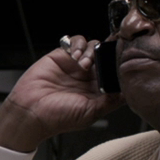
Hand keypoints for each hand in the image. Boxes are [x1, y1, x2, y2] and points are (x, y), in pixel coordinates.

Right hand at [0, 36, 126, 152]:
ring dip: (92, 51)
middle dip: (108, 54)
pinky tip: (74, 56)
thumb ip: (110, 102)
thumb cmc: (57, 117)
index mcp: (98, 90)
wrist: (30, 111)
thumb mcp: (89, 113)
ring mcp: (76, 65)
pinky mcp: (62, 55)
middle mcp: (89, 76)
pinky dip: (78, 44)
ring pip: (94, 46)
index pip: (115, 73)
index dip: (120, 65)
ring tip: (82, 64)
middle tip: (106, 56)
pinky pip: (76, 41)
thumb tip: (129, 92)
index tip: (124, 61)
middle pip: (107, 56)